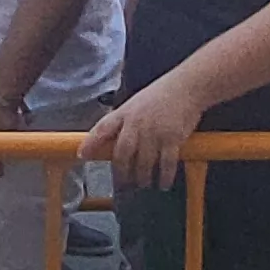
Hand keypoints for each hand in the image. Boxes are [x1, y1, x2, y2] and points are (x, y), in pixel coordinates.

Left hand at [82, 78, 202, 191]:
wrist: (187, 86)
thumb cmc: (162, 94)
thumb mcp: (137, 103)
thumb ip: (124, 120)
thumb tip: (113, 139)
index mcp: (125, 112)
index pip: (102, 129)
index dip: (90, 143)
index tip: (82, 156)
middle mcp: (136, 123)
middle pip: (122, 154)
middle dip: (121, 172)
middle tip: (123, 183)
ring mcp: (154, 132)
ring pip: (143, 163)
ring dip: (142, 177)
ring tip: (143, 183)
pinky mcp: (172, 138)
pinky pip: (165, 164)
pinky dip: (164, 177)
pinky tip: (163, 183)